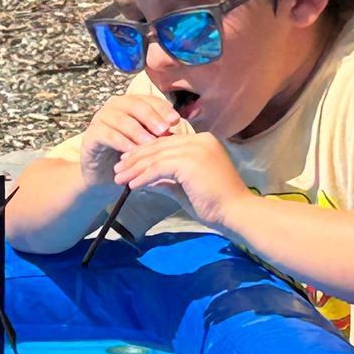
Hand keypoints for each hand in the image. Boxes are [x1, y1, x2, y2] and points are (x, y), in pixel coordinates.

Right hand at [78, 92, 181, 187]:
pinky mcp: (91, 135)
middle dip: (151, 117)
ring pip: (121, 119)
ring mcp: (100, 119)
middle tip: (164, 130)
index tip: (176, 120)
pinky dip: (121, 142)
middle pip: (135, 105)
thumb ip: (160, 134)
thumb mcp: (148, 143)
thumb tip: (179, 129)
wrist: (104, 176)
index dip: (163, 108)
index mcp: (131, 104)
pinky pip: (106, 134)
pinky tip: (132, 151)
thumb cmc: (131, 157)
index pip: (149, 100)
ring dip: (137, 131)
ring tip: (151, 143)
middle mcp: (115, 107)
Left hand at [112, 131, 247, 227]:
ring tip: (119, 178)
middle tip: (118, 168)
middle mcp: (199, 140)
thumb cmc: (216, 204)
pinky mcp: (189, 162)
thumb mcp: (186, 188)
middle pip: (158, 146)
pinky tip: (131, 185)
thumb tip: (147, 180)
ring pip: (155, 156)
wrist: (236, 212)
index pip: (167, 143)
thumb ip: (168, 180)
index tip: (128, 163)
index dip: (145, 152)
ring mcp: (195, 148)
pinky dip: (143, 177)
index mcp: (202, 142)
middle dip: (135, 158)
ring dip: (134, 168)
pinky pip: (158, 167)